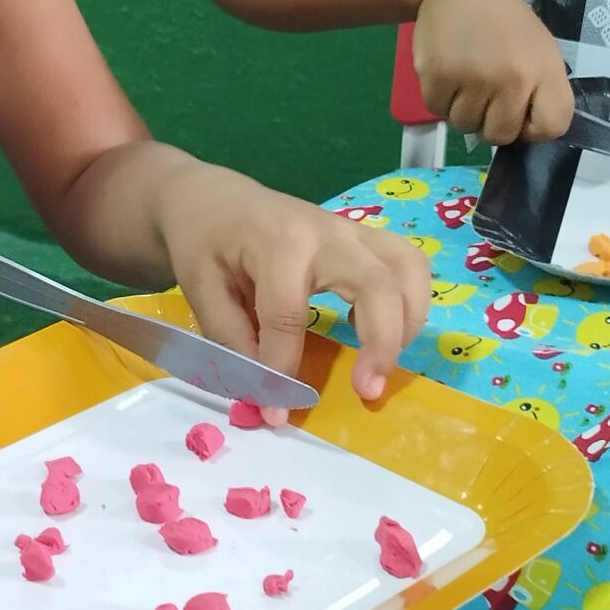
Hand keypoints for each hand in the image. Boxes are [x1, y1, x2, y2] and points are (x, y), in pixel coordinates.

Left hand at [153, 165, 430, 405]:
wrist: (213, 197)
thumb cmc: (203, 240)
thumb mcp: (200, 288)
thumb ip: (231, 339)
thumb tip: (263, 393)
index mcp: (278, 243)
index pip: (289, 316)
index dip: (283, 372)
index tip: (276, 413)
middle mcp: (326, 233)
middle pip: (376, 286)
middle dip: (381, 344)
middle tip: (367, 392)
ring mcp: (352, 231)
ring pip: (409, 269)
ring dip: (409, 322)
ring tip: (382, 364)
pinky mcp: (364, 238)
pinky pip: (408, 264)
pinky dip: (408, 301)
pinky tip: (375, 329)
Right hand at [412, 0, 573, 143]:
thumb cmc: (502, 20)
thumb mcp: (538, 49)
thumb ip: (538, 92)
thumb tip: (520, 135)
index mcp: (544, 69)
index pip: (551, 128)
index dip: (534, 129)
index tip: (521, 113)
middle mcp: (512, 78)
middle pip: (500, 136)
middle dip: (490, 122)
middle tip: (486, 93)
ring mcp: (473, 79)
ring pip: (465, 126)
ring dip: (462, 110)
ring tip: (465, 78)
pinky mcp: (438, 77)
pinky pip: (438, 111)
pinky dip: (440, 98)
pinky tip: (447, 71)